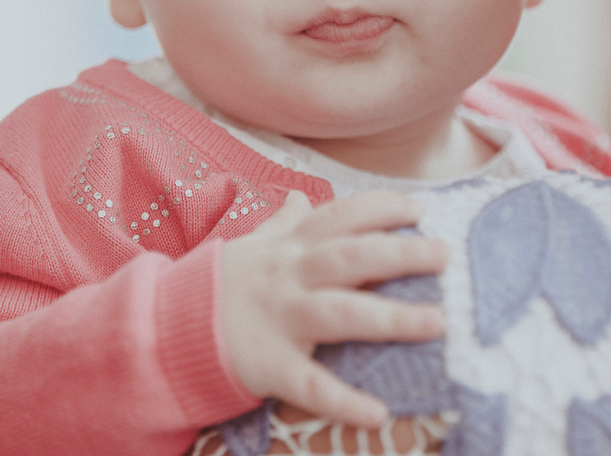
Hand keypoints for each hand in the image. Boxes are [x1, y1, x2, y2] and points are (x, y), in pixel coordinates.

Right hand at [220, 190, 448, 426]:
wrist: (164, 329)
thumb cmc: (221, 286)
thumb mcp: (251, 246)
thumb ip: (282, 224)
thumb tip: (302, 197)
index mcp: (290, 248)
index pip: (342, 216)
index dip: (382, 209)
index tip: (419, 210)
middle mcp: (291, 277)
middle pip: (353, 258)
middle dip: (402, 255)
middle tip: (446, 256)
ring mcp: (281, 320)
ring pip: (344, 314)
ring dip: (393, 319)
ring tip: (438, 322)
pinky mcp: (270, 365)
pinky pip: (312, 384)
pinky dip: (345, 401)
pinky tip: (379, 413)